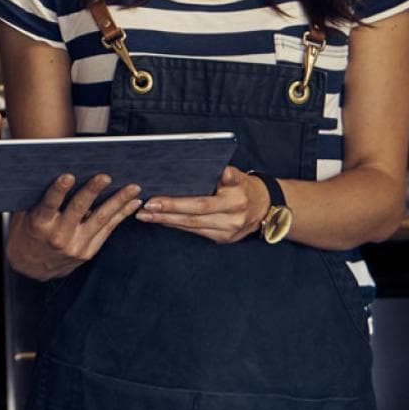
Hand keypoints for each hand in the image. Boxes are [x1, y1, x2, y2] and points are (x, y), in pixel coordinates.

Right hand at [7, 173, 143, 281]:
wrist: (31, 268)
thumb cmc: (27, 234)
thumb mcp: (25, 216)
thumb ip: (38, 199)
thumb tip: (54, 172)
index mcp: (39, 225)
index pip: (49, 204)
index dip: (58, 190)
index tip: (68, 176)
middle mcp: (58, 236)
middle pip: (78, 210)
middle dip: (92, 191)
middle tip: (105, 176)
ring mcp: (76, 246)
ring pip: (100, 220)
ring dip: (118, 202)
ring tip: (132, 188)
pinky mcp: (88, 252)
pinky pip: (107, 230)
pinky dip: (121, 215)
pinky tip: (132, 203)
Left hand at [135, 166, 267, 243]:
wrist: (265, 207)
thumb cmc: (243, 186)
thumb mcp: (237, 176)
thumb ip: (225, 174)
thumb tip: (218, 170)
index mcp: (236, 198)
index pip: (201, 202)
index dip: (176, 203)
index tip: (154, 199)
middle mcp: (233, 217)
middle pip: (193, 216)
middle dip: (165, 212)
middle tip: (143, 207)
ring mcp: (229, 231)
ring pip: (192, 227)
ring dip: (165, 220)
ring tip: (145, 215)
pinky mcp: (224, 239)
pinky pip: (196, 232)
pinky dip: (177, 225)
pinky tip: (161, 219)